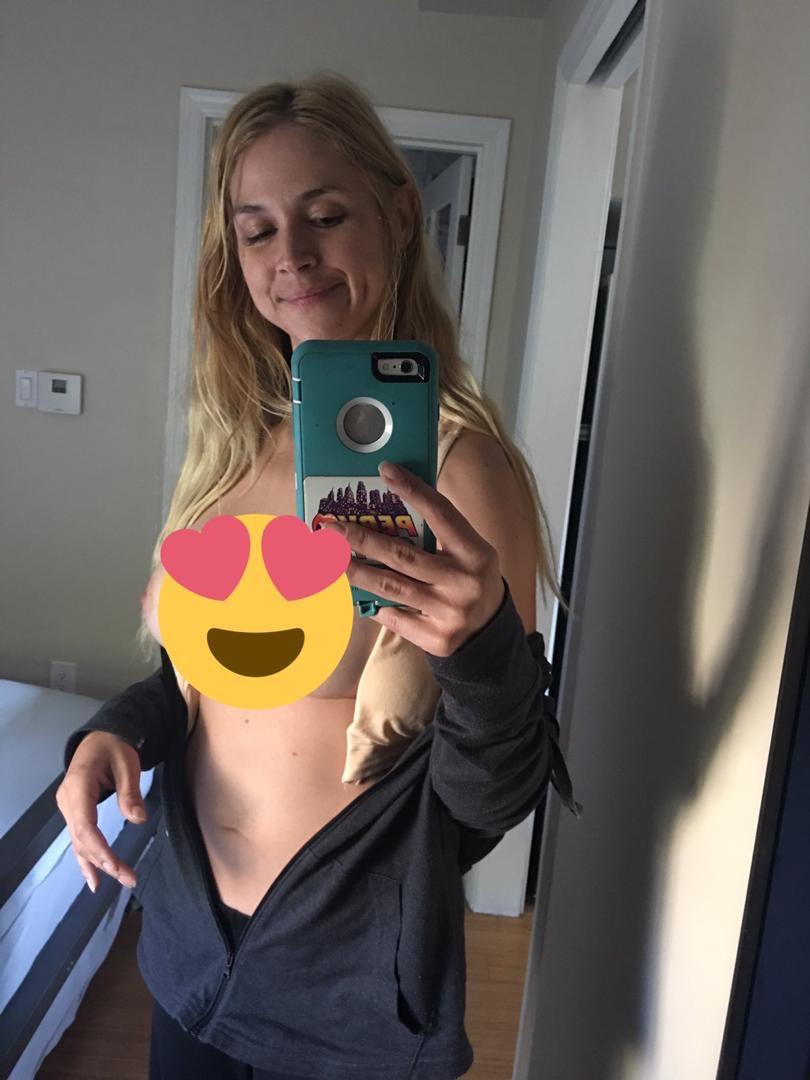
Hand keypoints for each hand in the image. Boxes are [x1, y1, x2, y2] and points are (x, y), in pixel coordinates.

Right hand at [55, 731, 145, 892]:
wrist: (100, 738)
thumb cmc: (114, 747)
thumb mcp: (127, 763)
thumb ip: (130, 792)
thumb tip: (138, 819)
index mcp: (78, 786)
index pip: (85, 826)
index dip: (100, 849)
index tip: (117, 867)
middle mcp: (68, 801)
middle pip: (83, 839)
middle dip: (104, 862)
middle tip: (129, 879)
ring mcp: (68, 808)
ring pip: (79, 843)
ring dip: (96, 864)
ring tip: (113, 885)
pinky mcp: (75, 813)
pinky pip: (79, 839)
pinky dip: (85, 859)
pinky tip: (92, 879)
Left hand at [321, 461, 504, 656]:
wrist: (490, 634)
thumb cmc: (470, 580)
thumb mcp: (468, 551)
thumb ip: (439, 532)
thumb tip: (392, 502)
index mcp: (475, 553)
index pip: (441, 514)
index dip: (413, 491)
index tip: (386, 471)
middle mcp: (462, 582)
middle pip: (403, 555)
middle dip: (362, 540)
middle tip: (331, 528)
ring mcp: (448, 612)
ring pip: (390, 587)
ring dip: (355, 571)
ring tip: (329, 558)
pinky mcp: (435, 638)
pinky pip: (393, 617)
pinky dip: (372, 603)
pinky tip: (352, 590)